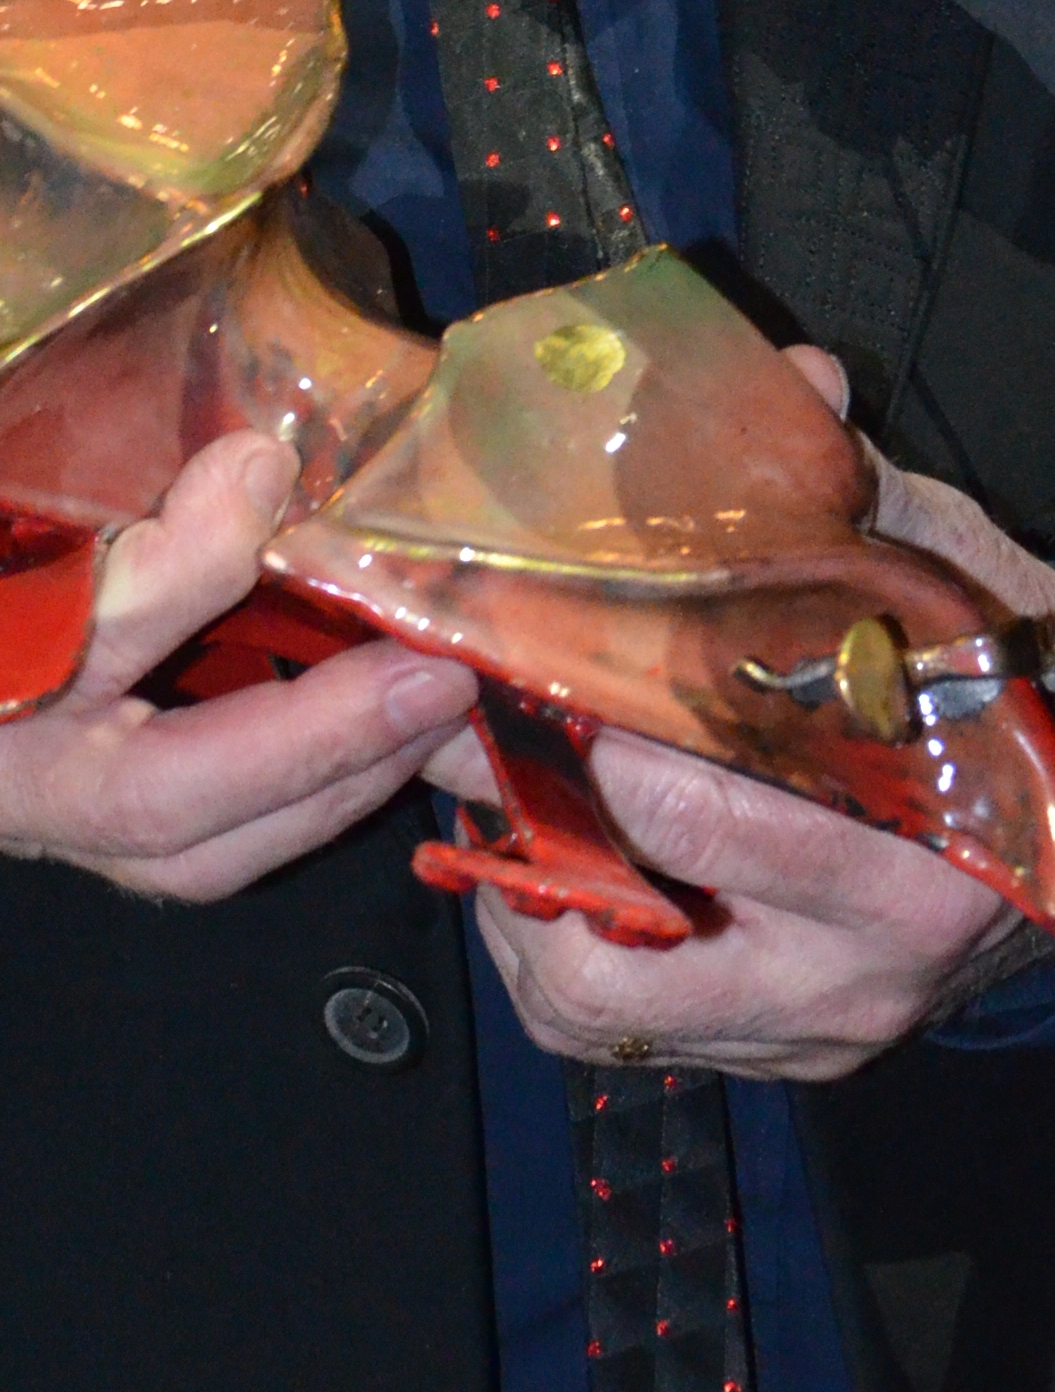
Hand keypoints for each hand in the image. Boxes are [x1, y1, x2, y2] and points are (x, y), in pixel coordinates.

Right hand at [0, 207, 475, 887]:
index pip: (23, 659)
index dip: (149, 589)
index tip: (238, 476)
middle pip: (148, 785)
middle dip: (285, 718)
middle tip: (405, 619)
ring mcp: (14, 801)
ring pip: (190, 843)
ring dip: (328, 782)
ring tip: (446, 687)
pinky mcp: (51, 801)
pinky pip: (188, 841)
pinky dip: (293, 800)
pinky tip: (380, 717)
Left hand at [436, 344, 1051, 1072]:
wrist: (1042, 836)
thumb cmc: (962, 691)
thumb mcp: (932, 583)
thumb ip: (853, 494)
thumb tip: (799, 377)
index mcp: (906, 839)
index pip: (711, 803)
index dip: (588, 735)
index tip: (492, 663)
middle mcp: (857, 955)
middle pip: (628, 900)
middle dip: (512, 795)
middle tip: (438, 707)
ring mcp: (804, 1020)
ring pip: (597, 992)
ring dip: (512, 890)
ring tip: (476, 786)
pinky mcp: (759, 1054)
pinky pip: (607, 1020)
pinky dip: (543, 938)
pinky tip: (528, 854)